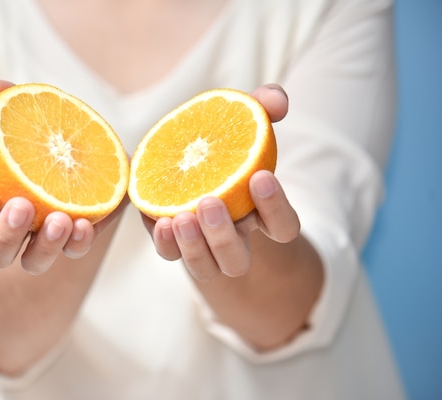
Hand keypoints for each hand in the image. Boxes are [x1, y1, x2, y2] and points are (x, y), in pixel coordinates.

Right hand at [0, 79, 125, 273]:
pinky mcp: (77, 238)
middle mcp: (15, 229)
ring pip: (32, 263)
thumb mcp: (30, 114)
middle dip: (5, 235)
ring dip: (43, 246)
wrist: (92, 150)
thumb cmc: (48, 134)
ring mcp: (46, 239)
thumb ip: (7, 101)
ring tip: (60, 218)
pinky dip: (78, 242)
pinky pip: (74, 252)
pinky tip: (84, 223)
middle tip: (22, 205)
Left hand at [142, 84, 299, 281]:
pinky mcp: (172, 241)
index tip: (260, 175)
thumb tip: (276, 100)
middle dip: (225, 235)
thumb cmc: (225, 141)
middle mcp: (234, 237)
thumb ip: (264, 106)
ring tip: (180, 215)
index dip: (277, 208)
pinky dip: (165, 243)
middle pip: (238, 260)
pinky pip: (170, 255)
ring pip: (205, 267)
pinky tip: (158, 219)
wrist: (188, 156)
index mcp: (260, 214)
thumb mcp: (244, 118)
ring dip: (193, 246)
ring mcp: (201, 245)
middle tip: (210, 201)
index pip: (284, 227)